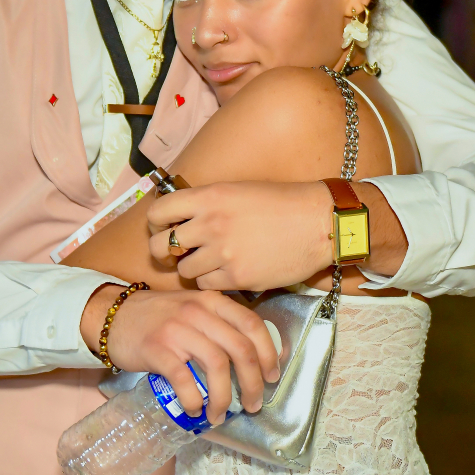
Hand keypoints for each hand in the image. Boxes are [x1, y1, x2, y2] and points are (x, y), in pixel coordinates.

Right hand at [82, 285, 280, 423]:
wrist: (112, 315)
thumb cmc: (157, 317)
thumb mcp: (193, 309)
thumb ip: (219, 324)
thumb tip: (251, 358)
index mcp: (212, 301)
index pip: (253, 324)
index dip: (268, 353)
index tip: (272, 376)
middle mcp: (198, 312)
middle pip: (240, 349)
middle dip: (253, 383)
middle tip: (253, 404)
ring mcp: (177, 330)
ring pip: (217, 366)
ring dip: (224, 397)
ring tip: (220, 415)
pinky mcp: (156, 349)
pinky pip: (183, 379)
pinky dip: (193, 399)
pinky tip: (194, 410)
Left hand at [146, 181, 332, 290]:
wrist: (319, 223)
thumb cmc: (282, 204)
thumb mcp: (238, 191)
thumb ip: (207, 204)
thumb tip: (180, 219)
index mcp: (209, 197)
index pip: (158, 212)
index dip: (155, 224)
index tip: (162, 229)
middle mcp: (210, 224)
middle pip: (162, 246)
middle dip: (163, 252)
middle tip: (175, 254)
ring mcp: (223, 253)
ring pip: (184, 269)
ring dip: (193, 268)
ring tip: (211, 262)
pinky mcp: (237, 277)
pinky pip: (207, 284)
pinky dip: (213, 281)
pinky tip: (228, 271)